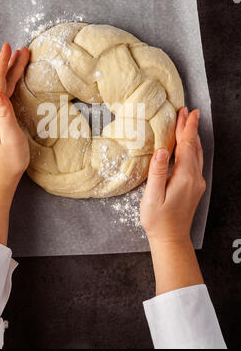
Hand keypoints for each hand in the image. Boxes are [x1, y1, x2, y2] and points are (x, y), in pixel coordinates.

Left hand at [0, 43, 29, 186]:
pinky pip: (2, 97)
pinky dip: (9, 85)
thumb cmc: (8, 158)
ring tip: (20, 61)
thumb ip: (4, 113)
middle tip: (21, 50)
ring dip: (10, 74)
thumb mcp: (9, 135)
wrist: (0, 176)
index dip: (4, 63)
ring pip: (1, 88)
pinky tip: (14, 84)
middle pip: (0, 82)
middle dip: (10, 65)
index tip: (9, 47)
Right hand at [140, 108, 205, 244]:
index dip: (187, 127)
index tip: (187, 112)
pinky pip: (196, 161)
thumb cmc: (158, 220)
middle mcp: (195, 178)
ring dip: (192, 137)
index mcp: (185, 177)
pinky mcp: (194, 187)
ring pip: (197, 153)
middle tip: (187, 111)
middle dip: (190, 127)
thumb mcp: (153, 196)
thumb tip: (160, 150)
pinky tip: (188, 146)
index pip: (187, 145)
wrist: (171, 239)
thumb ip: (157, 172)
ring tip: (188, 123)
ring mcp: (197, 183)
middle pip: (194, 146)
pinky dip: (192, 148)